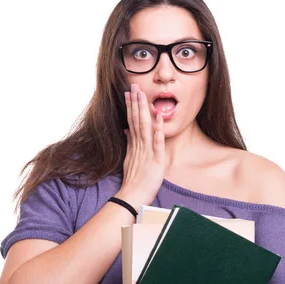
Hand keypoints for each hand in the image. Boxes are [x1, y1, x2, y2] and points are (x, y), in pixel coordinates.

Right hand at [119, 84, 165, 206]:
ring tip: (142, 94)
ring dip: (143, 110)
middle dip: (135, 102)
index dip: (130, 106)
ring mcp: (146, 151)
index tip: (128, 93)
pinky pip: (157, 141)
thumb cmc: (133, 181)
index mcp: (134, 145)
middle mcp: (139, 146)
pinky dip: (158, 128)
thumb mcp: (129, 160)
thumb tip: (126, 130)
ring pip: (144, 127)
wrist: (132, 197)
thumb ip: (129, 144)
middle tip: (133, 86)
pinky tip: (158, 116)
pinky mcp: (155, 159)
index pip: (131, 121)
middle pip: (136, 120)